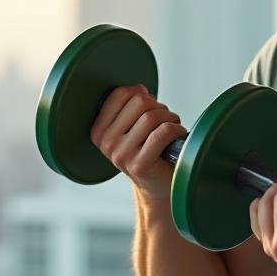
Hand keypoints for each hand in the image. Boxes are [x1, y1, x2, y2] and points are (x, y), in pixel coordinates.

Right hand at [89, 84, 186, 199]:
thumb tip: (139, 88)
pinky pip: (163, 132)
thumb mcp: (132, 127)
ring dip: (170, 118)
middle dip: (159, 107)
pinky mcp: (139, 165)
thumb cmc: (150, 151)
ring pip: (152, 117)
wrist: (158, 187)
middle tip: (164, 119)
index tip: (148, 108)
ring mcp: (121, 155)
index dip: (141, 94)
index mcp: (99, 130)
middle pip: (139, 102)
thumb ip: (131, 105)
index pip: (120, 94)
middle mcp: (106, 143)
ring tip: (171, 128)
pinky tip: (177, 136)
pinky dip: (177, 130)